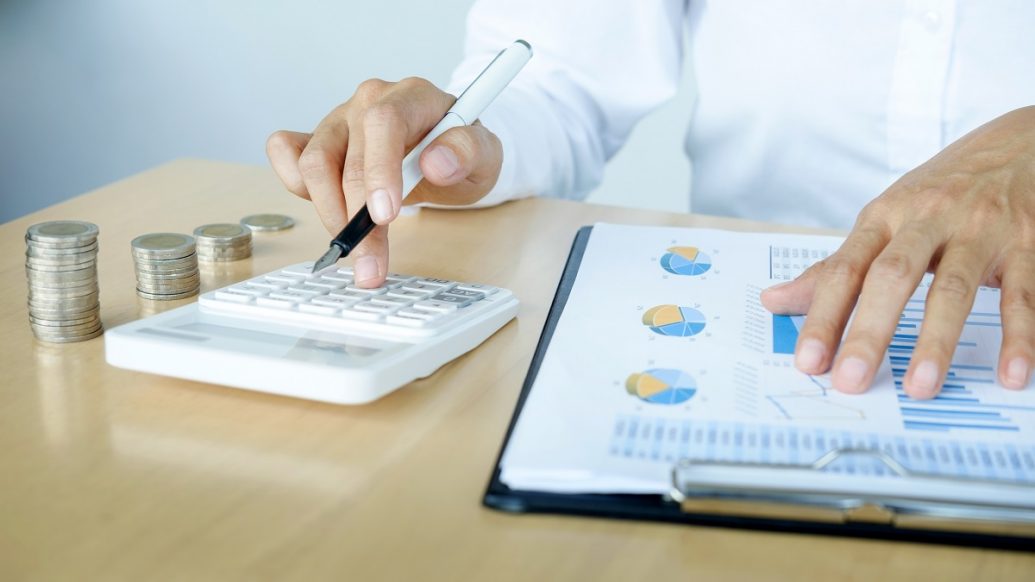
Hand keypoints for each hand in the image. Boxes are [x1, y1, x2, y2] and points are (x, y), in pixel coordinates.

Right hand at [266, 77, 503, 286]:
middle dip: (356, 219)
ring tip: (356, 251)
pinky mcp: (318, 139)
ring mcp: (339, 120)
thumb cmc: (461, 153)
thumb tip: (437, 162)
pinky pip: (286, 153)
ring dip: (330, 215)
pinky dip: (295, 186)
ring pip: (312, 164)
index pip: (384, 124)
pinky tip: (327, 211)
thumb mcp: (485, 155)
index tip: (385, 216)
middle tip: (372, 263)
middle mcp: (368, 102)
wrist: (447, 154)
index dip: (379, 171)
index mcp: (410, 97)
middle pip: (345, 157)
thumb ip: (469, 152)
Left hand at [762, 105, 1034, 397]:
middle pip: (893, 276)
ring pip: (954, 287)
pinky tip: (1012, 375)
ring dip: (937, 341)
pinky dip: (1020, 337)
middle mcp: (927, 220)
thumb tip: (773, 301)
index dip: (822, 316)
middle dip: (869, 331)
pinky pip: (1022, 295)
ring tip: (920, 387)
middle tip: (851, 379)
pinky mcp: (1025, 244)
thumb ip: (835, 267)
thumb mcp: (882, 219)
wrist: (1017, 144)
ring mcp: (979, 231)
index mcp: (883, 217)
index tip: (808, 361)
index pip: (844, 270)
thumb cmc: (938, 191)